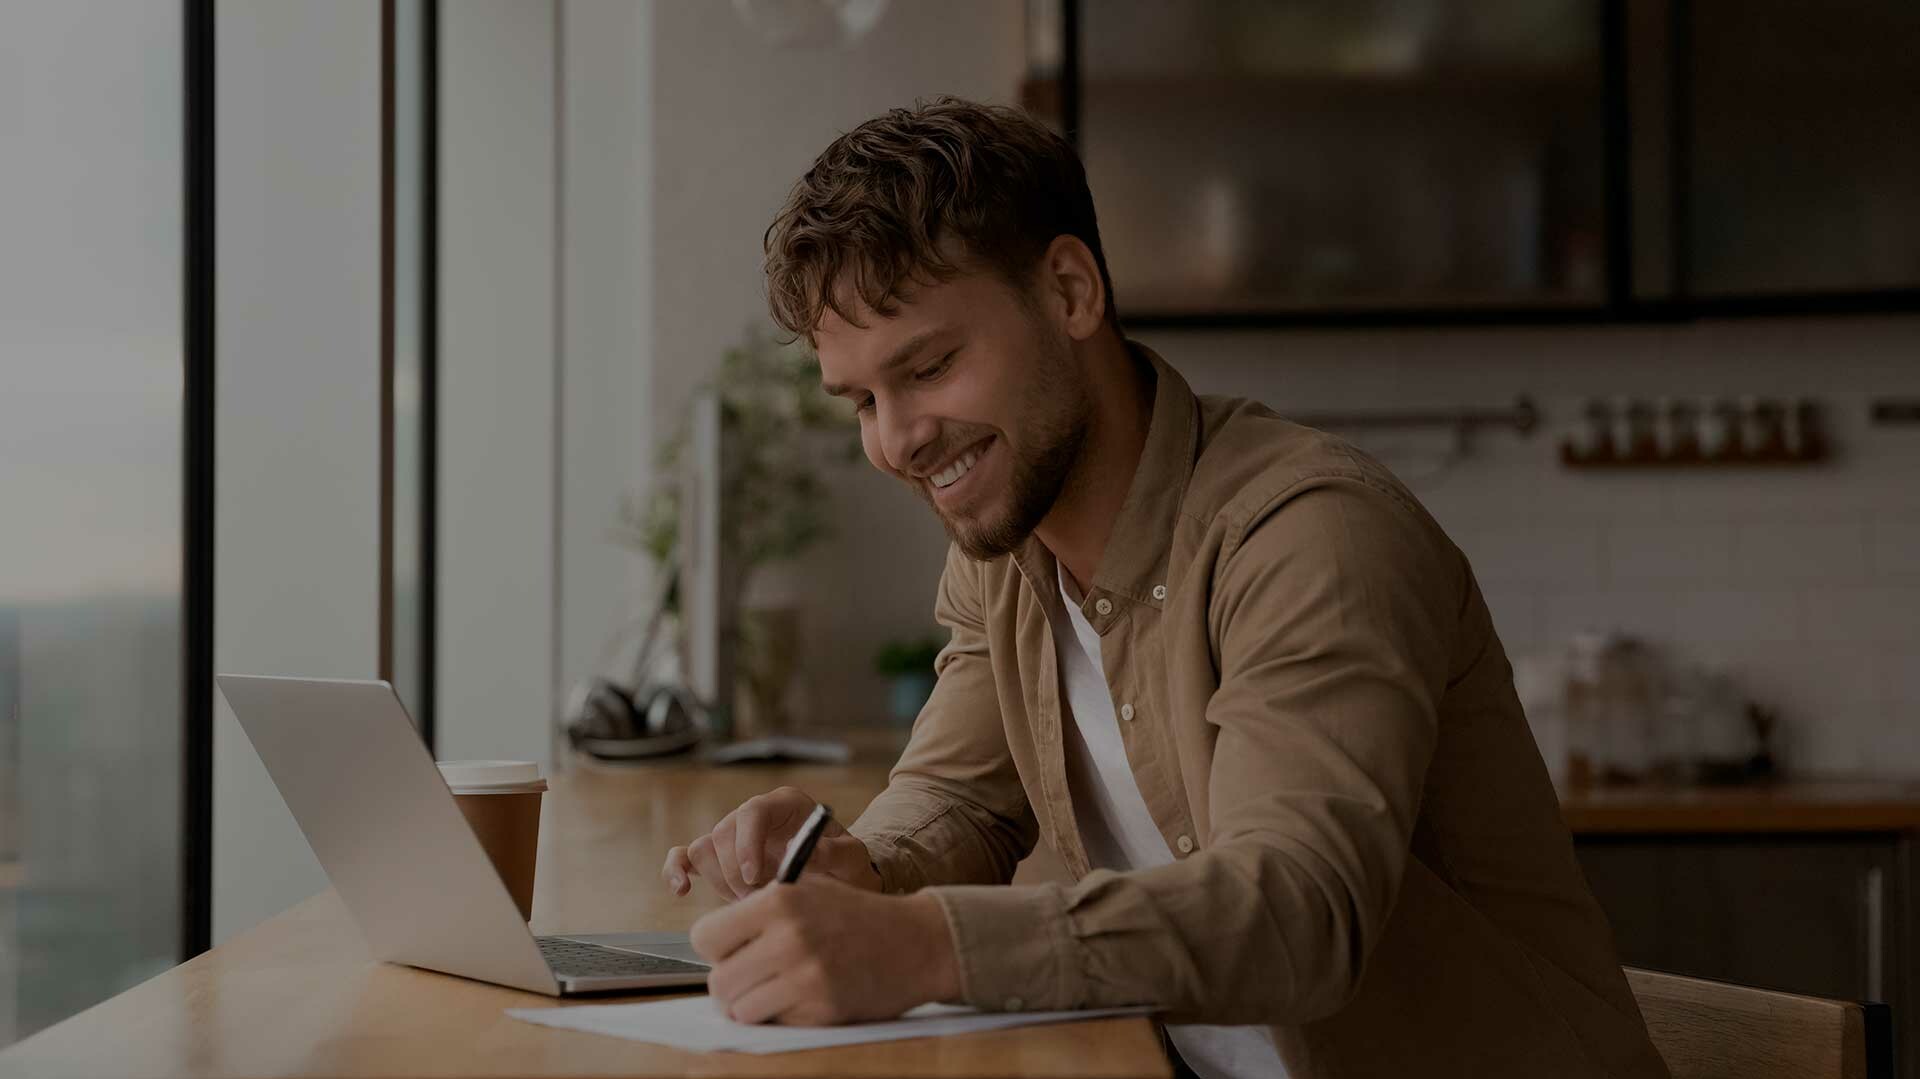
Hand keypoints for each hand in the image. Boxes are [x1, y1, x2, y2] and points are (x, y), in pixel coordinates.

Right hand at [662, 786, 881, 900]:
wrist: (837, 881)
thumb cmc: (845, 866)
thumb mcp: (852, 859)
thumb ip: (837, 853)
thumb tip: (809, 852)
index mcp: (785, 804)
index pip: (754, 811)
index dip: (748, 843)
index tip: (755, 878)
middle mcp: (754, 815)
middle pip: (724, 833)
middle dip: (737, 873)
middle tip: (759, 899)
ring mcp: (733, 836)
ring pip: (705, 849)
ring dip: (720, 881)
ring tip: (749, 901)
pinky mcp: (718, 858)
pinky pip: (685, 856)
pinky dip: (677, 870)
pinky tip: (682, 889)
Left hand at [690, 876, 960, 1024]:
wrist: (918, 942)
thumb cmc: (858, 916)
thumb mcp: (809, 891)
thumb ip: (760, 909)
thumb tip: (712, 942)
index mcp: (778, 902)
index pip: (704, 937)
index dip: (716, 948)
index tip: (733, 950)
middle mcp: (787, 938)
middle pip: (717, 982)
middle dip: (732, 984)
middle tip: (753, 978)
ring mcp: (805, 977)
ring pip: (740, 1010)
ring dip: (753, 1004)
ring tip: (777, 989)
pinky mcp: (821, 1009)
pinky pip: (775, 1023)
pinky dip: (783, 1016)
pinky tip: (806, 997)